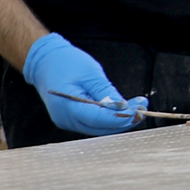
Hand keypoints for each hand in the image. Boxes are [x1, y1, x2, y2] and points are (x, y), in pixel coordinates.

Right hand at [23, 33, 147, 135]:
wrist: (45, 62)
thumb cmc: (67, 63)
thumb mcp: (90, 73)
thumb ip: (106, 92)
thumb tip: (124, 108)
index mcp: (68, 107)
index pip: (98, 119)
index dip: (120, 118)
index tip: (139, 111)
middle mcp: (66, 119)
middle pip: (100, 127)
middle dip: (124, 119)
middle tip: (144, 107)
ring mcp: (67, 121)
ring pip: (99, 127)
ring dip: (119, 119)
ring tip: (138, 106)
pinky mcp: (72, 119)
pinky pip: (94, 122)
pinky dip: (109, 118)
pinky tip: (124, 109)